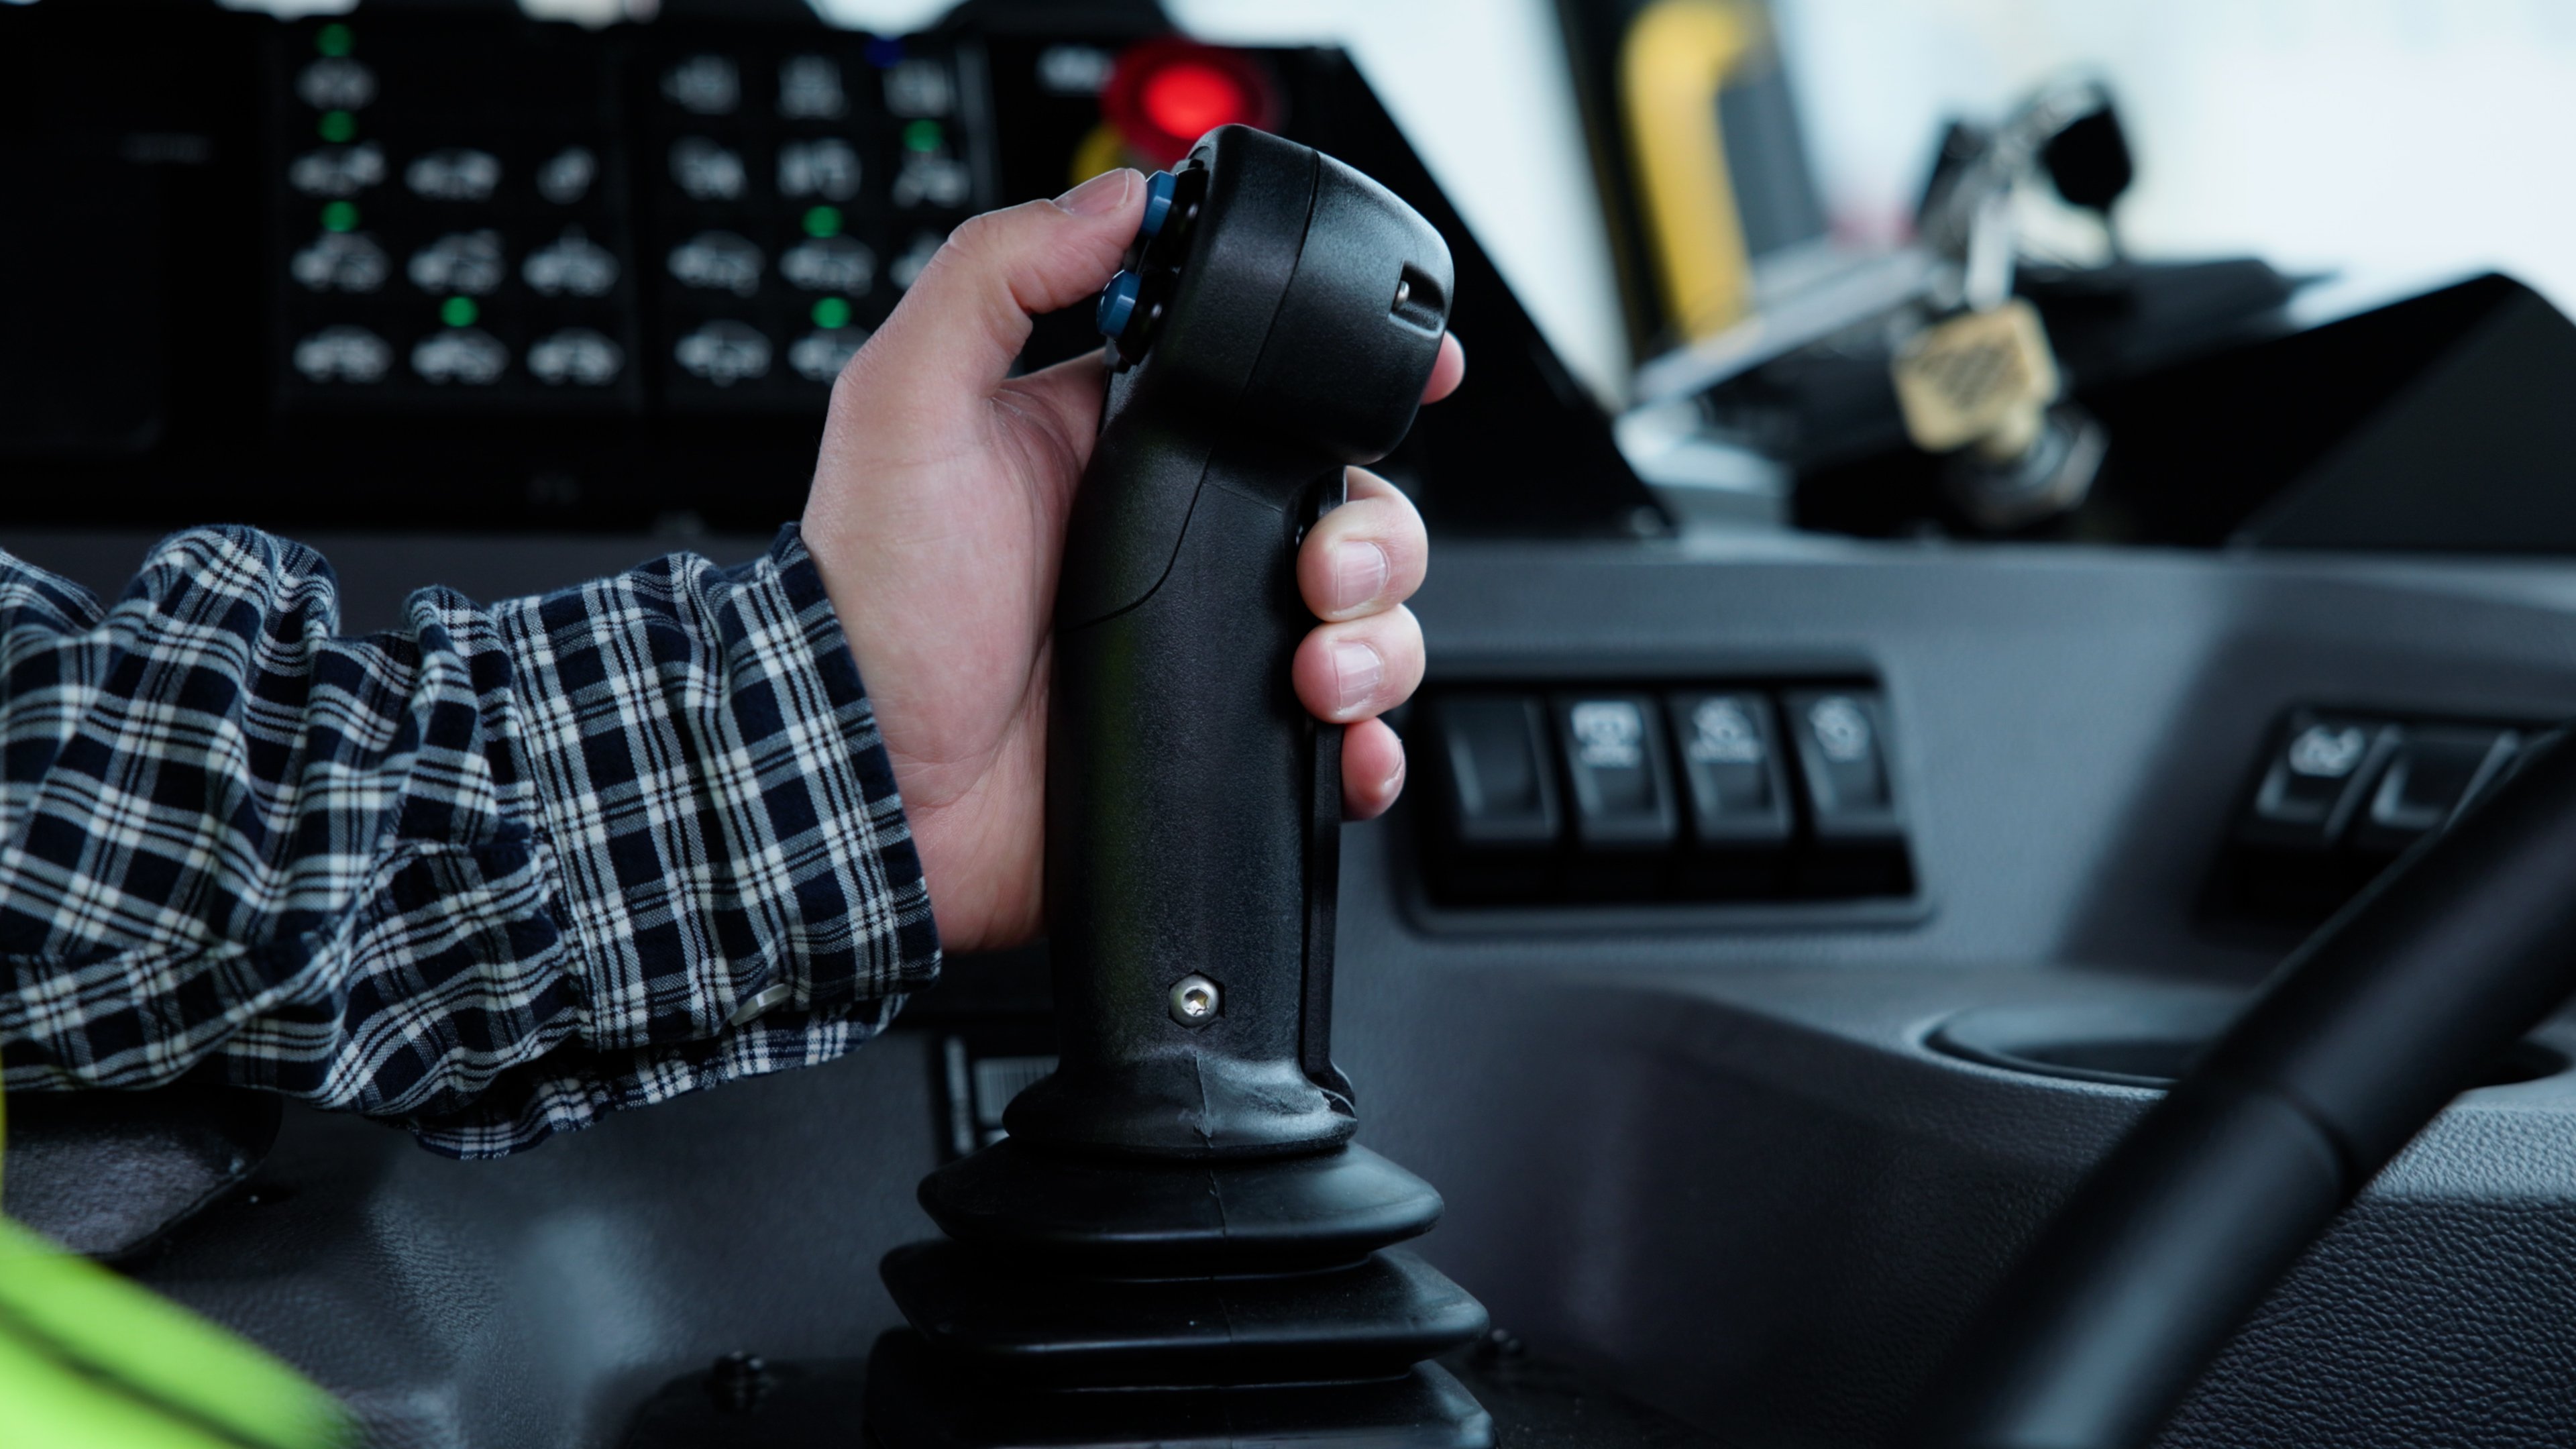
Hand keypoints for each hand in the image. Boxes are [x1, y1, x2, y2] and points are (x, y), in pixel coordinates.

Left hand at [802, 168, 1463, 951]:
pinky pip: (1344, 739)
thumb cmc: (871, 605)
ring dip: (1377, 639)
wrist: (874, 789)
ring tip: (1313, 669)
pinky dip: (1369, 745)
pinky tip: (1337, 738)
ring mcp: (1210, 648)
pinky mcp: (1223, 741)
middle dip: (1374, 533)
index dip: (1345, 377)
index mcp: (1124, 454)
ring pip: (1368, 619)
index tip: (1415, 371)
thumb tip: (1117, 195)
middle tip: (1319, 567)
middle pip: (1349, 507)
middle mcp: (1179, 545)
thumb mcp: (904, 404)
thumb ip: (996, 277)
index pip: (1268, 391)